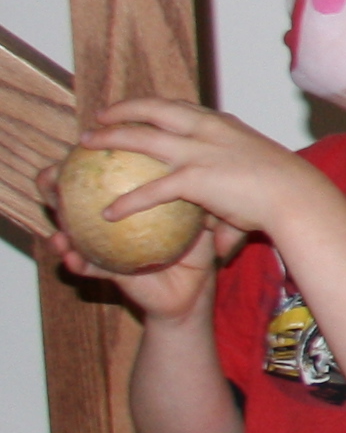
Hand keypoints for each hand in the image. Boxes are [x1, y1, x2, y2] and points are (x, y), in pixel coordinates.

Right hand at [34, 162, 239, 325]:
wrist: (194, 289)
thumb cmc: (197, 248)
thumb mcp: (202, 216)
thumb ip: (199, 193)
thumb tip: (206, 164)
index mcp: (132, 203)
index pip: (106, 176)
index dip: (89, 160)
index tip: (81, 143)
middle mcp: (110, 222)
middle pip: (75, 198)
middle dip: (56, 185)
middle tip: (51, 175)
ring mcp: (104, 246)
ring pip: (70, 232)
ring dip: (57, 224)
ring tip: (52, 214)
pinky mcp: (106, 272)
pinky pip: (87, 266)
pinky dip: (75, 261)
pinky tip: (69, 256)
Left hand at [60, 102, 306, 308]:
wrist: (297, 196)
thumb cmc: (284, 190)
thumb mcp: (256, 175)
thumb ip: (230, 193)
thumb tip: (221, 230)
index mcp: (223, 124)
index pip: (180, 107)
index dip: (153, 106)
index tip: (135, 109)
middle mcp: (207, 129)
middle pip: (153, 110)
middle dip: (122, 110)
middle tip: (99, 118)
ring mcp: (199, 151)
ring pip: (141, 138)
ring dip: (109, 139)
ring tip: (86, 146)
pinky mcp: (195, 178)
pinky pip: (151, 190)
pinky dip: (128, 201)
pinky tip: (109, 212)